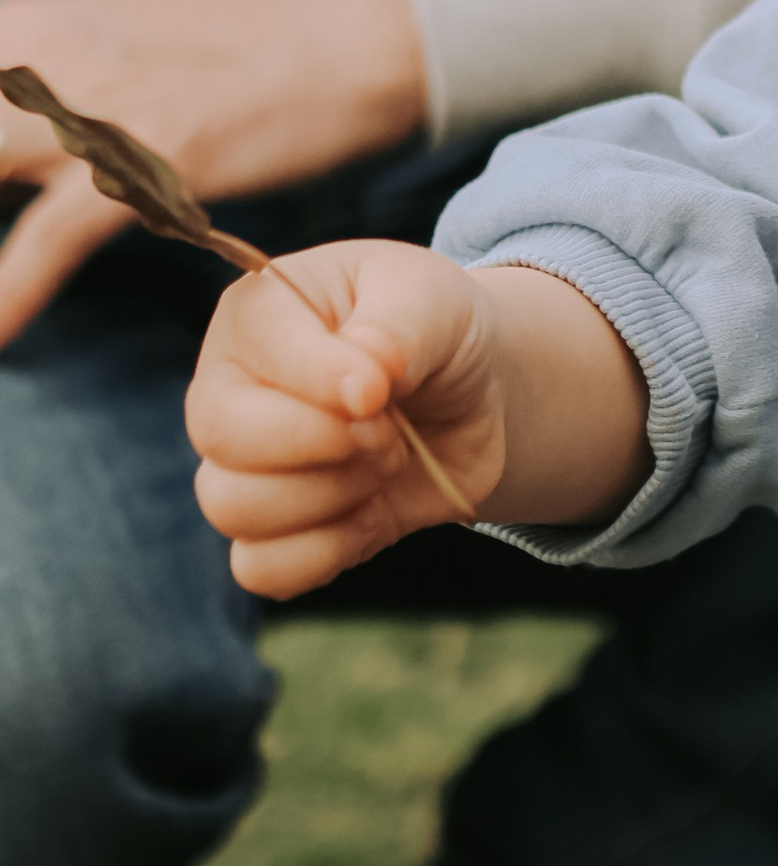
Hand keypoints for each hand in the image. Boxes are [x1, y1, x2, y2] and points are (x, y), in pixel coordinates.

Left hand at [0, 0, 428, 348]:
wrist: (357, 24)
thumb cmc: (238, 34)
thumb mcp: (112, 25)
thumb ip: (35, 63)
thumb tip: (0, 83)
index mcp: (27, 23)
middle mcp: (47, 53)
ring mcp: (101, 104)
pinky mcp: (158, 156)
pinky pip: (55, 236)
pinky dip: (9, 293)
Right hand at [186, 243, 653, 594]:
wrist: (468, 395)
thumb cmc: (434, 329)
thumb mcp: (433, 298)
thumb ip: (400, 329)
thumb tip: (363, 384)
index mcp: (257, 312)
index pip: (252, 348)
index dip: (318, 378)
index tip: (383, 388)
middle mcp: (229, 388)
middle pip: (222, 435)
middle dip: (323, 442)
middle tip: (389, 429)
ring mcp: (239, 466)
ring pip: (234, 507)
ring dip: (331, 496)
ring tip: (385, 460)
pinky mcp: (268, 533)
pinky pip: (260, 567)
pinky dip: (325, 551)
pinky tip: (369, 512)